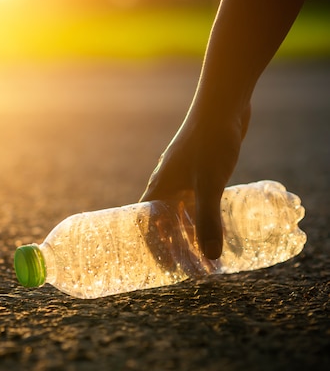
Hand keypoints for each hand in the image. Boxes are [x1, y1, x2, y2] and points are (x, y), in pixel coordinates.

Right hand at [140, 100, 250, 258]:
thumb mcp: (209, 184)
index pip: (146, 223)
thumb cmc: (210, 140)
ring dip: (190, 229)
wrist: (224, 104)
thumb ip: (209, 220)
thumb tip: (210, 258)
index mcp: (159, 187)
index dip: (150, 245)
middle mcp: (168, 182)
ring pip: (183, 210)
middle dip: (172, 243)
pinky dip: (204, 214)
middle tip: (184, 265)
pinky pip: (199, 199)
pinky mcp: (202, 169)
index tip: (159, 266)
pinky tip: (218, 221)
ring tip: (202, 250)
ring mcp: (185, 175)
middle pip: (164, 220)